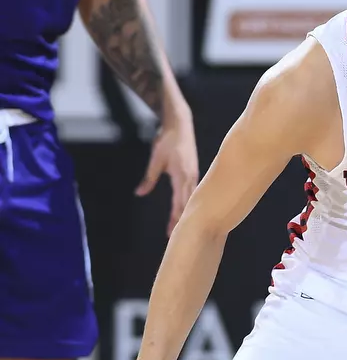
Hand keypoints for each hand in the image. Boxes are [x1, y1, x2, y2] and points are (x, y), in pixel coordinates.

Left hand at [136, 109, 197, 236]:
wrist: (180, 124)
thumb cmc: (167, 140)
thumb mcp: (155, 159)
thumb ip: (149, 178)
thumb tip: (139, 193)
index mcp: (182, 176)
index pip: (179, 202)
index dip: (175, 218)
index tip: (171, 231)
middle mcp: (191, 177)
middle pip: (187, 203)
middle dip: (182, 219)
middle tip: (176, 235)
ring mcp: (194, 174)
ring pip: (192, 198)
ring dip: (187, 211)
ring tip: (182, 225)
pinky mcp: (193, 171)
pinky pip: (193, 190)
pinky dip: (190, 201)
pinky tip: (188, 207)